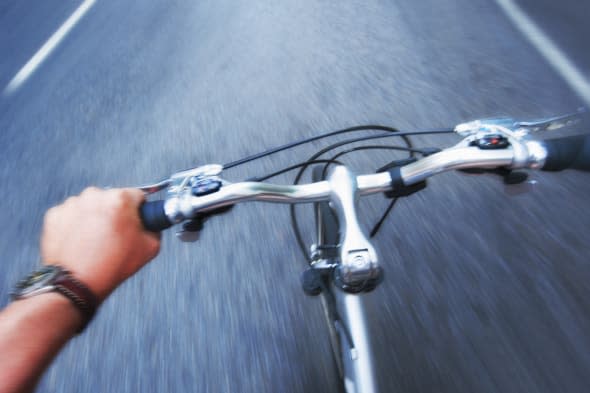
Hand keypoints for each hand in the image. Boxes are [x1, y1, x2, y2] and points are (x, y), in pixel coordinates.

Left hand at [41, 187, 160, 301]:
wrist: (76, 282)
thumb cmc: (110, 266)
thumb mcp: (151, 248)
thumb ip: (155, 229)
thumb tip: (151, 224)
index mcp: (120, 199)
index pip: (138, 195)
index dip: (139, 210)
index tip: (136, 220)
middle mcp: (94, 196)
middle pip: (112, 199)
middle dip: (116, 214)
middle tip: (116, 236)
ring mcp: (72, 204)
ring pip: (91, 206)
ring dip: (95, 218)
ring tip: (97, 241)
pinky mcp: (55, 214)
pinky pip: (72, 215)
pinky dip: (76, 225)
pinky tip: (82, 242)